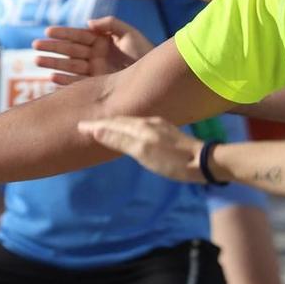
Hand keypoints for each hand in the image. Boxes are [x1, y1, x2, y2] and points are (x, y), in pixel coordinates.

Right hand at [30, 16, 154, 84]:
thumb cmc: (146, 53)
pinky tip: (51, 78)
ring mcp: (94, 70)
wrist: (159, 76)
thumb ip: (110, 24)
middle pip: (69, 50)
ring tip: (37, 61)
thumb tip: (88, 22)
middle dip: (52, 48)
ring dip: (53, 63)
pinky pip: (77, 82)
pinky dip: (64, 81)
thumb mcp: (130, 34)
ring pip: (69, 65)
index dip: (63, 33)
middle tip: (35, 46)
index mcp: (100, 41)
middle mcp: (94, 55)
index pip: (77, 35)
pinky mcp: (97, 84)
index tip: (48, 31)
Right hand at [76, 116, 200, 182]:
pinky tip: (132, 133)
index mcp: (140, 126)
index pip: (111, 123)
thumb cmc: (172, 160)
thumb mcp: (143, 152)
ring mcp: (159, 126)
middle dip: (103, 122)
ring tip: (106, 127)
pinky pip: (140, 127)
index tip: (79, 126)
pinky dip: (129, 128)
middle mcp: (148, 122)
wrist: (204, 162)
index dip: (95, 125)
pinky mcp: (167, 133)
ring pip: (130, 123)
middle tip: (88, 125)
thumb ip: (119, 140)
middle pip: (120, 120)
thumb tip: (95, 129)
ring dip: (116, 125)